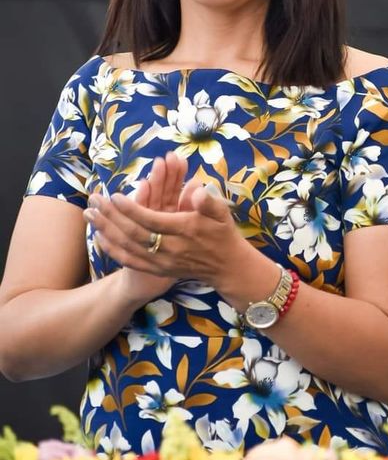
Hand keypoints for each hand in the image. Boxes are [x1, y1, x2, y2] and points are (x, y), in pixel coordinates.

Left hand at [84, 173, 249, 291]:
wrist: (226, 266)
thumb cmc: (222, 233)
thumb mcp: (221, 213)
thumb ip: (208, 201)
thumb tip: (197, 189)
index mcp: (184, 231)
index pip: (151, 220)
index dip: (132, 209)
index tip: (115, 195)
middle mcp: (170, 249)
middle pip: (134, 233)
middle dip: (111, 217)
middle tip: (94, 200)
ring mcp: (162, 262)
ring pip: (128, 247)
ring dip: (106, 230)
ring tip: (90, 214)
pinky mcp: (158, 270)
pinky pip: (131, 261)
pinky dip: (114, 250)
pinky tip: (99, 238)